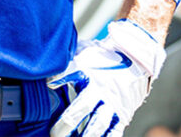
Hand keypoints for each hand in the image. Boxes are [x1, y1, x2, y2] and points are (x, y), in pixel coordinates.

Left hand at [48, 19, 165, 136]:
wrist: (134, 60)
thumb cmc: (102, 58)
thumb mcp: (84, 53)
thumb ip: (67, 60)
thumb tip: (46, 63)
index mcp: (88, 71)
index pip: (71, 73)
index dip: (58, 78)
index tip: (48, 84)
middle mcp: (100, 88)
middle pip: (83, 106)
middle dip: (68, 121)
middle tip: (54, 133)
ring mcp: (112, 103)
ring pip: (98, 123)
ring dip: (86, 135)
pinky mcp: (122, 114)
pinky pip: (114, 131)